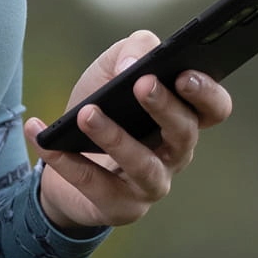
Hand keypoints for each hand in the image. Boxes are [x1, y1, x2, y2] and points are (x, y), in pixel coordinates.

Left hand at [24, 29, 232, 233]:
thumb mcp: (113, 68)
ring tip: (86, 113)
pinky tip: (43, 137)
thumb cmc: (102, 106)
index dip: (207, 93)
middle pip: (184, 134)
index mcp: (182, 118)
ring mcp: (151, 185)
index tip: (185, 74)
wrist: (64, 156)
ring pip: (143, 164)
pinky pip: (95, 185)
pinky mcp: (120, 207)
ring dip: (115, 137)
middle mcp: (175, 154)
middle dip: (164, 108)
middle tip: (141, 83)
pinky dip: (67, 161)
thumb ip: (131, 50)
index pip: (214, 109)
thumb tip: (133, 64)